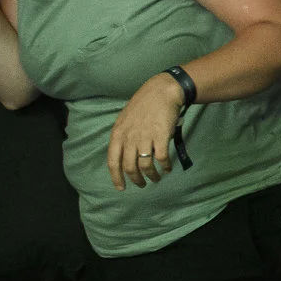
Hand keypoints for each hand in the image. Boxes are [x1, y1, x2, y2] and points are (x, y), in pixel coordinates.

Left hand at [107, 75, 183, 189]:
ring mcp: (145, 138)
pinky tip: (167, 168)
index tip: (121, 188)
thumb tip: (123, 154)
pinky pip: (162, 158)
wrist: (162, 92)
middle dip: (136, 180)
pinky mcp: (161, 137)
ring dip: (151, 176)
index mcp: (118, 134)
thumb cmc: (144, 104)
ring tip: (156, 178)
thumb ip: (122, 137)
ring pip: (145, 165)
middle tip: (142, 184)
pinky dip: (165, 166)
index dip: (116, 178)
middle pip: (129, 167)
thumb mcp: (125, 119)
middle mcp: (129, 138)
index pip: (113, 162)